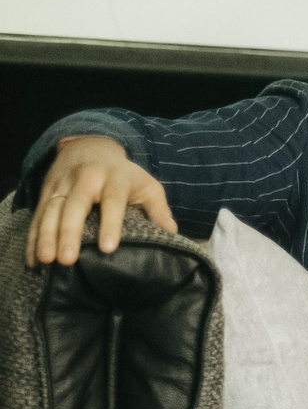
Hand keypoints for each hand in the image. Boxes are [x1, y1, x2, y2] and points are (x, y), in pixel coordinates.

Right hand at [26, 136, 176, 266]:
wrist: (89, 147)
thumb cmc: (124, 175)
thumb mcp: (147, 185)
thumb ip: (159, 208)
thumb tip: (173, 232)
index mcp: (114, 178)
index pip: (112, 201)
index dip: (110, 224)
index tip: (108, 248)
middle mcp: (86, 179)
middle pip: (74, 206)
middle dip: (69, 233)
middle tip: (67, 259)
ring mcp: (63, 184)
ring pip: (52, 211)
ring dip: (46, 236)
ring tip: (46, 261)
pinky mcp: (47, 191)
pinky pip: (38, 215)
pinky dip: (34, 236)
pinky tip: (35, 259)